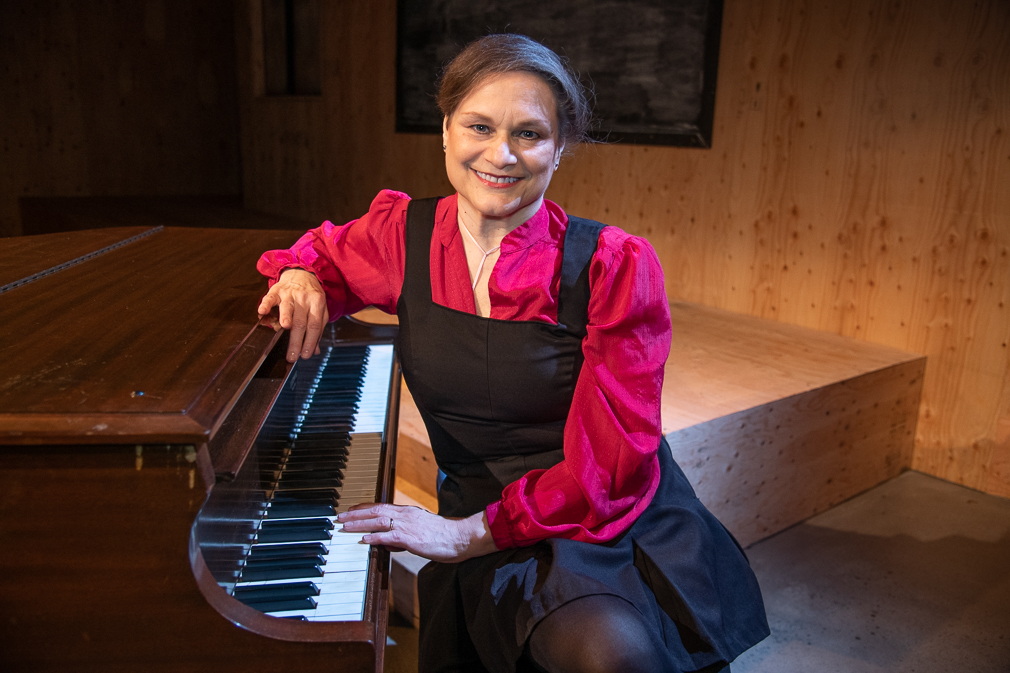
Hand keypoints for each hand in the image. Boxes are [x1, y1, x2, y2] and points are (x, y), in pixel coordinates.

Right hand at [257, 268, 329, 362]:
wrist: (302, 273)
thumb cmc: (311, 296)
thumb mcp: (320, 310)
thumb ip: (318, 329)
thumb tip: (315, 351)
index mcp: (317, 303)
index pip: (314, 326)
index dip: (310, 341)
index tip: (305, 355)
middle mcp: (304, 298)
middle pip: (301, 322)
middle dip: (296, 340)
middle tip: (291, 356)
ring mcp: (290, 294)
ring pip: (288, 307)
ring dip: (286, 317)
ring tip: (284, 328)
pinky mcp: (277, 290)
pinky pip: (270, 297)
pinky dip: (265, 304)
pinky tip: (262, 312)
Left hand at [337, 503, 497, 562]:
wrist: (461, 536)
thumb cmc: (444, 536)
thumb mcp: (421, 532)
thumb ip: (403, 535)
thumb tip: (386, 542)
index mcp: (408, 512)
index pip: (381, 507)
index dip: (363, 508)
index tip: (350, 510)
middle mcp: (406, 515)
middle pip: (375, 511)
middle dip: (355, 514)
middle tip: (339, 517)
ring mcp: (408, 525)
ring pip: (378, 521)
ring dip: (359, 523)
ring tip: (345, 527)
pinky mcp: (412, 538)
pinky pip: (390, 536)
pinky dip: (375, 537)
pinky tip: (364, 539)